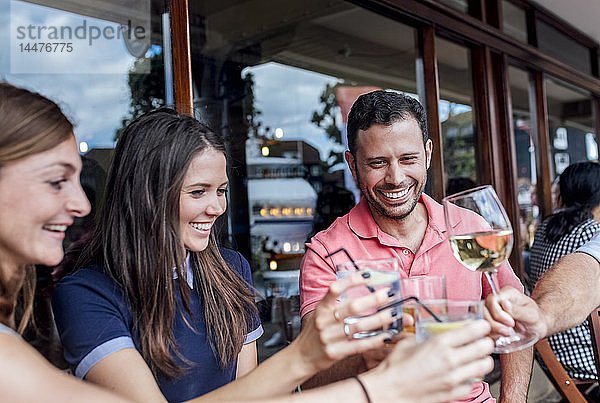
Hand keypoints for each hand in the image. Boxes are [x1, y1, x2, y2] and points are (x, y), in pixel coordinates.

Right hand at [292, 273, 396, 374]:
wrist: (301, 357)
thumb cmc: (314, 333)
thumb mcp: (319, 314)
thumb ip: (335, 304)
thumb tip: (360, 291)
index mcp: (321, 308)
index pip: (335, 289)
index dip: (351, 280)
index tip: (368, 275)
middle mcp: (324, 321)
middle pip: (351, 307)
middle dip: (373, 300)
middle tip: (388, 294)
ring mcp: (329, 337)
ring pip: (358, 326)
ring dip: (378, 319)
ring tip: (393, 314)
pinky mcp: (335, 353)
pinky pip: (358, 345)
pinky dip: (374, 340)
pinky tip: (386, 336)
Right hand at [362, 320, 493, 402]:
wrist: (389, 390)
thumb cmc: (395, 368)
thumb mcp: (408, 343)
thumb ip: (424, 338)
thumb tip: (431, 336)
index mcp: (439, 343)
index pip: (474, 330)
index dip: (482, 326)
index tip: (482, 326)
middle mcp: (450, 359)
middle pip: (485, 347)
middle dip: (486, 342)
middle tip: (482, 341)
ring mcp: (454, 378)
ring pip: (485, 366)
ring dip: (482, 360)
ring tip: (476, 358)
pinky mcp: (454, 393)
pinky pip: (473, 384)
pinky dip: (472, 378)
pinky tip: (463, 374)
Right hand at [485, 286, 547, 338]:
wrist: (537, 328)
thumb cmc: (536, 319)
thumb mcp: (532, 315)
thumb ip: (518, 310)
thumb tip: (504, 304)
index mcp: (507, 293)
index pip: (493, 299)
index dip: (498, 313)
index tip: (511, 323)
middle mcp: (497, 300)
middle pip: (484, 309)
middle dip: (494, 323)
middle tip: (508, 331)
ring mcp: (491, 310)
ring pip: (482, 318)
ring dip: (492, 329)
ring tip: (506, 334)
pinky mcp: (490, 321)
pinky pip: (484, 327)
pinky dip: (491, 334)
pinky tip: (501, 337)